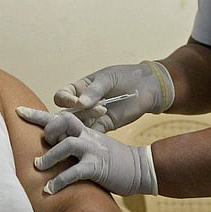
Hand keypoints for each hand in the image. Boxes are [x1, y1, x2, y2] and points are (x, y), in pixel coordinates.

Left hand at [16, 108, 156, 195]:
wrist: (139, 168)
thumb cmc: (111, 160)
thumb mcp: (92, 146)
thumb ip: (74, 145)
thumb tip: (52, 149)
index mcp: (83, 131)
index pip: (58, 117)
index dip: (36, 114)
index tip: (18, 111)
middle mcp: (86, 136)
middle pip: (62, 121)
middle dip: (47, 130)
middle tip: (40, 146)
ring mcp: (92, 150)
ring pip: (66, 145)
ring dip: (49, 157)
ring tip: (39, 167)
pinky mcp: (97, 167)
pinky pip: (74, 172)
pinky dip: (59, 181)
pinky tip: (49, 189)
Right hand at [54, 61, 173, 130]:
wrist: (149, 87)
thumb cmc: (126, 77)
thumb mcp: (108, 79)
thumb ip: (94, 91)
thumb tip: (80, 104)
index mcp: (79, 89)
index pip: (61, 96)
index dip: (65, 100)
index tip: (77, 102)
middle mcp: (82, 104)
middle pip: (66, 114)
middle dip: (73, 115)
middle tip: (89, 111)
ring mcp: (92, 117)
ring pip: (78, 126)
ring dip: (86, 122)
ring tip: (103, 112)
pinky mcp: (104, 127)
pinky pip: (92, 134)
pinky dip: (93, 134)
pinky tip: (101, 128)